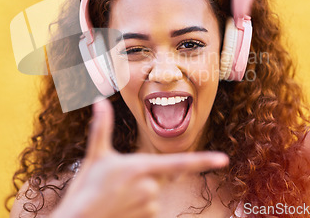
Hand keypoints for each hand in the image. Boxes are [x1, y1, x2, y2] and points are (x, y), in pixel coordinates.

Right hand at [52, 98, 228, 217]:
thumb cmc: (86, 187)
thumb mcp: (95, 155)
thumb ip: (101, 127)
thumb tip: (98, 101)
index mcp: (141, 167)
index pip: (179, 164)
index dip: (203, 160)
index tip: (224, 159)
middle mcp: (150, 187)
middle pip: (161, 176)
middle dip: (146, 175)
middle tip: (120, 181)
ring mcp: (150, 205)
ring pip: (154, 193)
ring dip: (141, 192)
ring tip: (116, 195)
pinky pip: (150, 208)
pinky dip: (138, 205)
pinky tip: (120, 206)